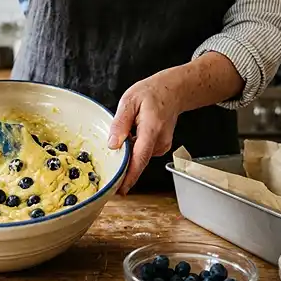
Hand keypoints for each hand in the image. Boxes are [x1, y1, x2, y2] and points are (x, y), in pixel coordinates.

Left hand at [108, 68, 184, 194]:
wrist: (173, 91)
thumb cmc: (152, 94)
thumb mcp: (129, 101)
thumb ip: (120, 123)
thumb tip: (113, 144)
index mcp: (151, 129)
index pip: (140, 158)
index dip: (130, 176)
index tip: (120, 189)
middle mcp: (160, 141)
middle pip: (139, 162)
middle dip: (124, 171)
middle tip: (107, 177)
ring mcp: (162, 146)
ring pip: (139, 157)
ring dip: (128, 155)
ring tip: (124, 139)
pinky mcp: (160, 148)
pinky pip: (143, 153)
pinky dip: (134, 150)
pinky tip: (133, 137)